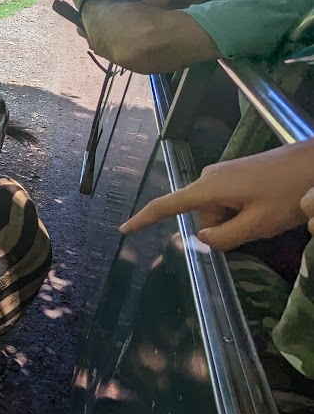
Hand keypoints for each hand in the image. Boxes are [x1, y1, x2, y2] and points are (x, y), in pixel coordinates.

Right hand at [120, 142, 313, 249]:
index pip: (167, 206)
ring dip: (236, 220)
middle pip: (201, 215)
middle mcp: (209, 177)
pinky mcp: (236, 173)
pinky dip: (242, 210)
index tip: (123, 229)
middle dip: (222, 229)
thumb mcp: (259, 224)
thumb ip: (225, 238)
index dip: (144, 219)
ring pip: (217, 210)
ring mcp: (223, 174)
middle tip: (257, 227)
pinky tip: (266, 206)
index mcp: (208, 188)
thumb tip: (201, 240)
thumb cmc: (288, 191)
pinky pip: (228, 200)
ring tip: (267, 214)